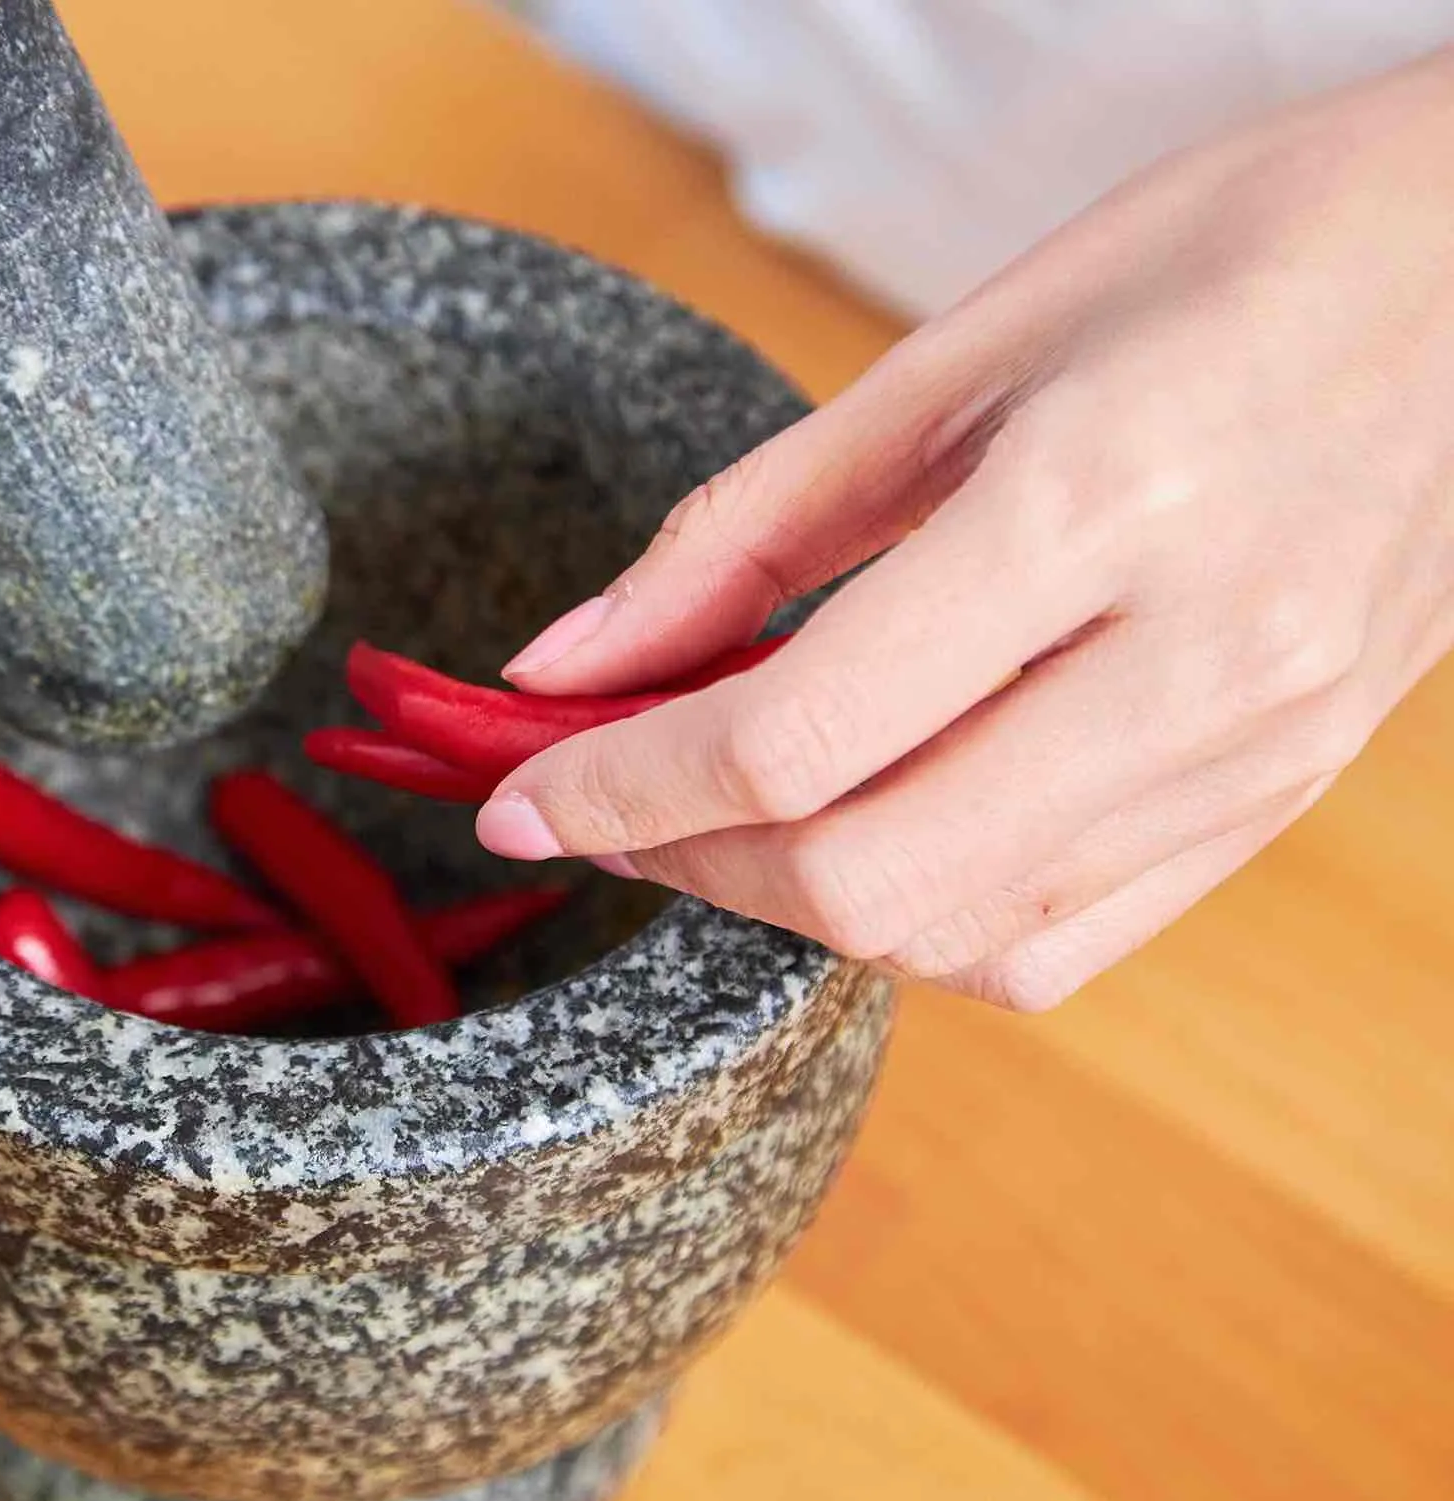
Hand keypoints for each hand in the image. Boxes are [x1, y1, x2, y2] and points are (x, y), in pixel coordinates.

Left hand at [476, 49, 1453, 1011]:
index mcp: (1097, 509)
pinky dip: (925, 926)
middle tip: (605, 797)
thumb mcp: (959, 354)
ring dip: (795, 900)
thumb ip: (743, 532)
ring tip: (722, 808)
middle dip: (687, 861)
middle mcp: (1196, 663)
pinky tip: (869, 833)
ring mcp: (1261, 753)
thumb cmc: (1235, 252)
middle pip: (868, 881)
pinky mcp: (1287, 796)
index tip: (518, 789)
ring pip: (961, 941)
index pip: (794, 739)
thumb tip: (564, 662)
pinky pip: (1067, 944)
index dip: (620, 787)